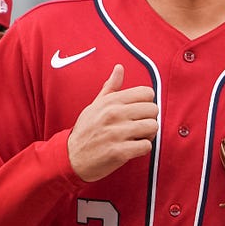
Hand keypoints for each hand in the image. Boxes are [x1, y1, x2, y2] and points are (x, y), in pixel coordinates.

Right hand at [67, 65, 158, 181]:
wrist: (71, 157)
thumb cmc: (86, 131)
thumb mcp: (95, 105)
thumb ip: (110, 88)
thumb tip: (119, 68)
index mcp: (110, 101)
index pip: (146, 93)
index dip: (147, 103)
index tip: (139, 111)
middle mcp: (114, 114)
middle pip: (153, 109)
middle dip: (149, 119)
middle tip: (140, 126)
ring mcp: (117, 133)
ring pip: (152, 127)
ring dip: (148, 134)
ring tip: (138, 137)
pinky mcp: (119, 151)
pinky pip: (146, 146)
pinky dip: (143, 148)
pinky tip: (133, 148)